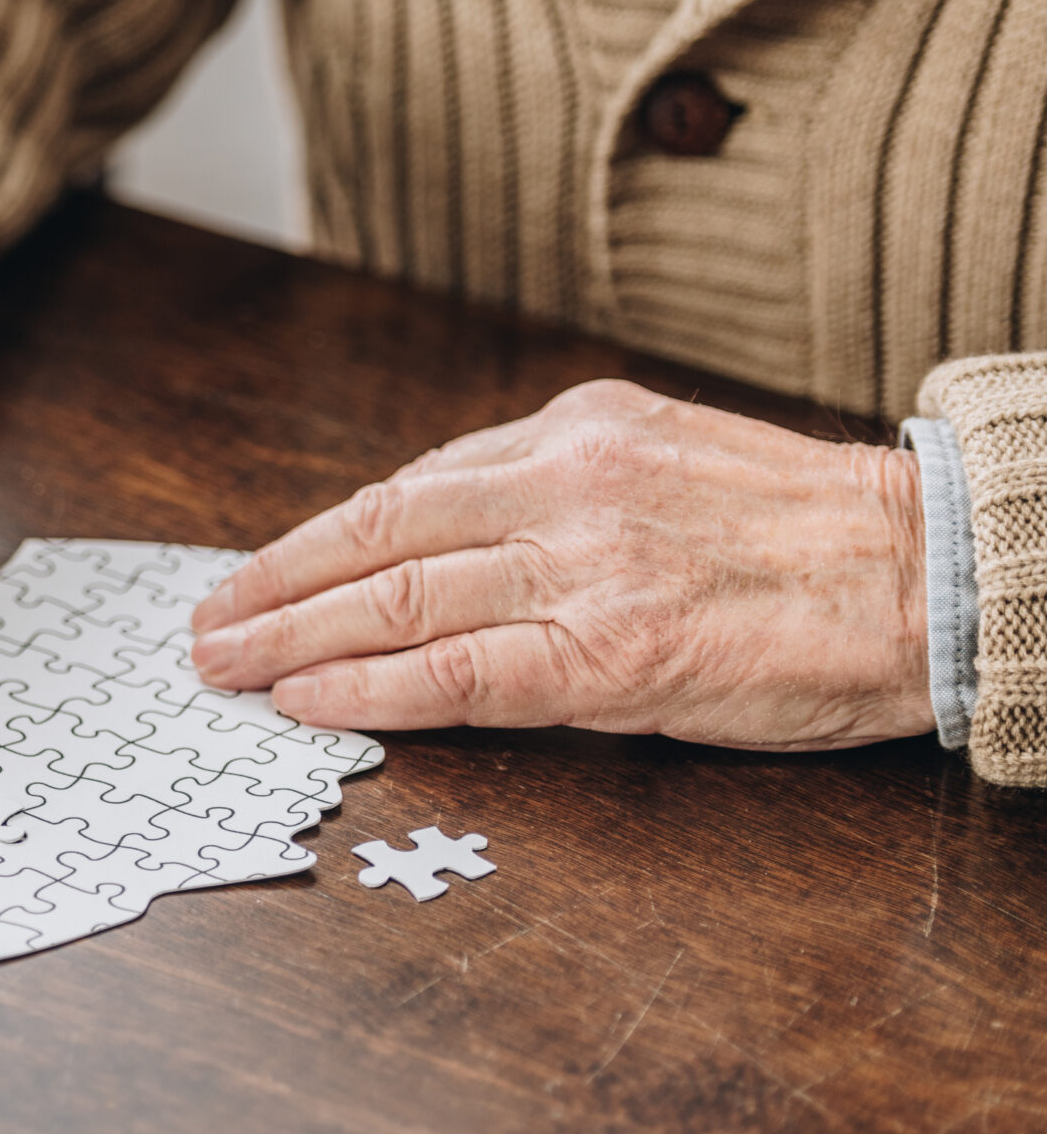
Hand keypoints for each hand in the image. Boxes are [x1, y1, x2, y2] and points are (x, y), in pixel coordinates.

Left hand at [189, 380, 932, 749]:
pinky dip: (368, 689)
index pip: (405, 488)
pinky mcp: (612, 654)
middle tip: (204, 625)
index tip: (254, 571)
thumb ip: (552, 485)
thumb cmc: (800, 530)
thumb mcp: (662, 458)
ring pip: (397, 600)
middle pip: (375, 537)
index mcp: (573, 430)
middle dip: (272, 585)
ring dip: (292, 637)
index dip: (313, 539)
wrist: (929, 571)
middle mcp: (563, 486)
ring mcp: (583, 568)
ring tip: (226, 666)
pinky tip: (308, 702)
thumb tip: (438, 530)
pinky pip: (460, 674)